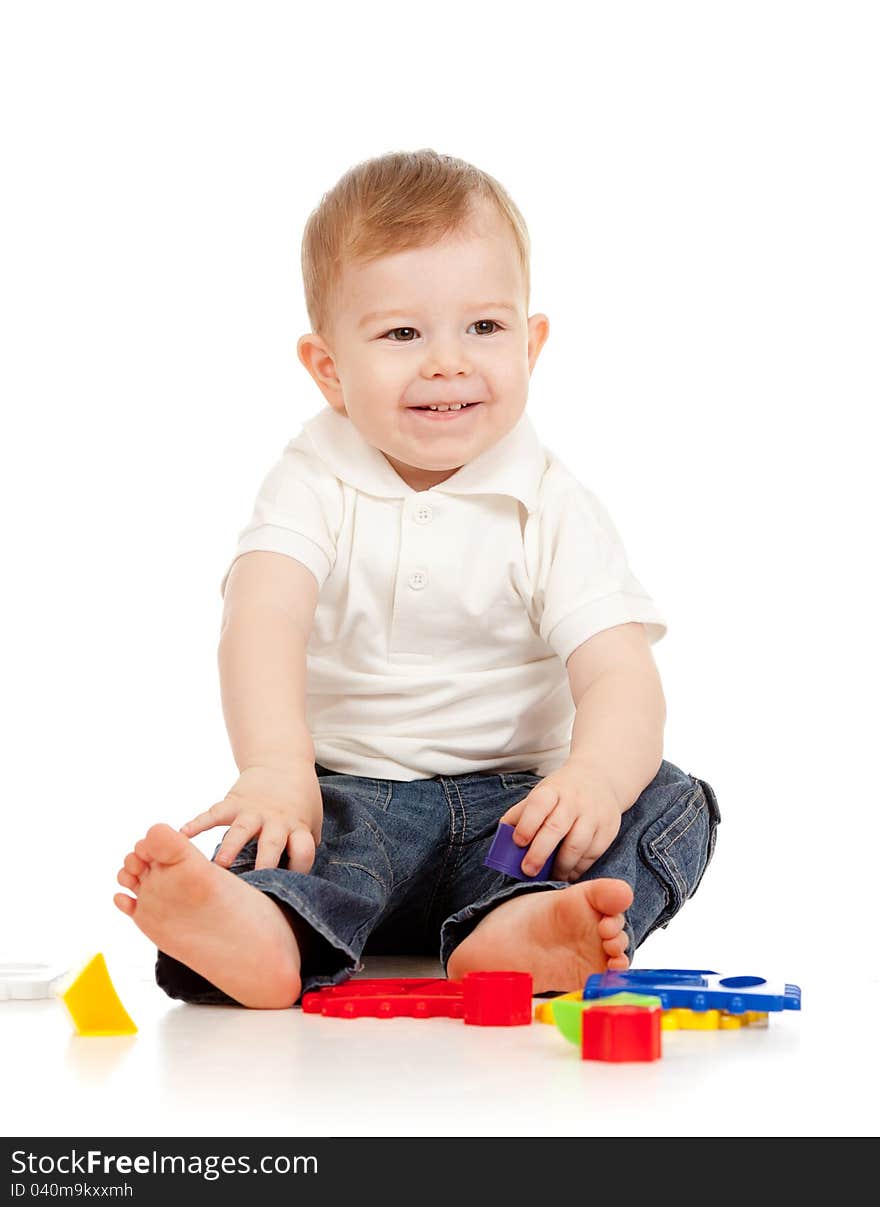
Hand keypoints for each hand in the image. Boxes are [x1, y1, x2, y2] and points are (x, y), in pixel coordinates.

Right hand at [180, 761, 322, 872]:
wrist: (282, 762)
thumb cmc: (299, 800)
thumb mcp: (311, 821)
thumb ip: (305, 846)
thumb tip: (295, 882)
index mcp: (297, 827)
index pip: (303, 850)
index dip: (300, 867)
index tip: (290, 885)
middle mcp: (275, 821)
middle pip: (271, 844)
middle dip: (264, 863)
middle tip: (254, 883)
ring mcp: (252, 811)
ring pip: (241, 831)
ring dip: (231, 847)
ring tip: (220, 865)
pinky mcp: (233, 803)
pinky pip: (214, 814)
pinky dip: (197, 823)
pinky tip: (182, 834)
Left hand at [499, 759, 622, 881]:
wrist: (600, 777)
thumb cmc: (562, 792)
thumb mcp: (541, 793)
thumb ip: (521, 814)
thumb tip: (501, 842)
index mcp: (552, 790)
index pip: (538, 805)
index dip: (527, 825)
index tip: (518, 842)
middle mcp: (575, 801)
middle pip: (556, 828)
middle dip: (540, 853)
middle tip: (528, 870)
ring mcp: (594, 814)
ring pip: (577, 845)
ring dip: (561, 866)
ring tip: (549, 878)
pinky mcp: (609, 828)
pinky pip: (593, 854)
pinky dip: (579, 868)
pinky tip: (568, 874)